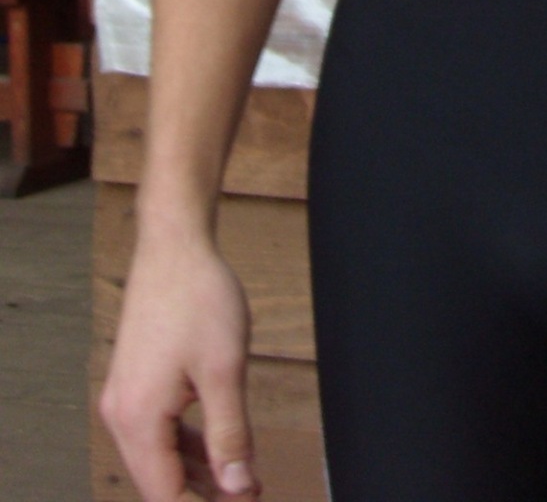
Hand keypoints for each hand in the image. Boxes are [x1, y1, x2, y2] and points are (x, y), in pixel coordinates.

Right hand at [100, 231, 260, 500]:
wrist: (175, 245)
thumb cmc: (198, 297)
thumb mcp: (224, 369)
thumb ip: (230, 434)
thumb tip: (238, 487)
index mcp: (137, 419)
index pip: (164, 496)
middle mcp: (121, 415)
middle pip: (158, 482)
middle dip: (202, 495)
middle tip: (250, 493)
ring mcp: (125, 398)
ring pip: (160, 457)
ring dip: (198, 472)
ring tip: (243, 479)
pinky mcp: (135, 382)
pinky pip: (159, 431)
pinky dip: (188, 445)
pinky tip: (219, 448)